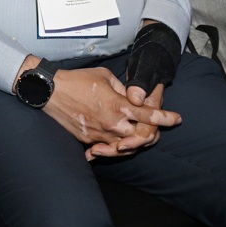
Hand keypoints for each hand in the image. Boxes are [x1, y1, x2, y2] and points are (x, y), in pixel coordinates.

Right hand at [43, 67, 179, 148]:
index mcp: (118, 105)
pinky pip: (106, 150)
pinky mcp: (88, 140)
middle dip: (151, 134)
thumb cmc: (76, 80)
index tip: (176, 119)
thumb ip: (122, 89)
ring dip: (133, 144)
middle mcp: (112, 123)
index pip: (149, 115)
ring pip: (126, 148)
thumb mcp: (104, 76)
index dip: (166, 117)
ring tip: (135, 139)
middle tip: (153, 130)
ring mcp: (100, 134)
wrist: (49, 91)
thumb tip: (132, 96)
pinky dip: (112, 149)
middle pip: (142, 137)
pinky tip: (111, 147)